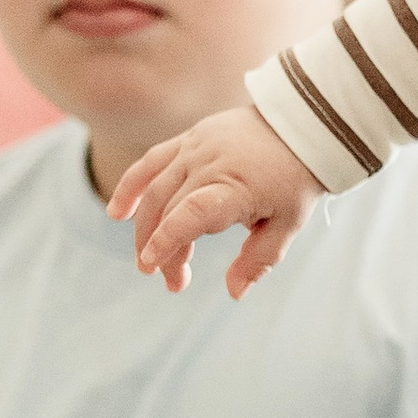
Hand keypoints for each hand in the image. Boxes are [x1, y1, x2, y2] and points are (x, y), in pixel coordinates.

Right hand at [108, 106, 319, 297]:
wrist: (300, 125)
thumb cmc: (296, 177)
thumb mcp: (289, 224)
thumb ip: (259, 259)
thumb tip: (234, 292)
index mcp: (235, 186)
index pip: (190, 213)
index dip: (168, 239)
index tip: (154, 264)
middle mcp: (209, 164)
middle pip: (169, 209)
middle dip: (163, 250)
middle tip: (173, 283)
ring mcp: (195, 148)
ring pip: (154, 189)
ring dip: (144, 228)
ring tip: (147, 260)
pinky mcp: (189, 139)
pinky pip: (151, 162)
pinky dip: (131, 186)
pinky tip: (117, 213)